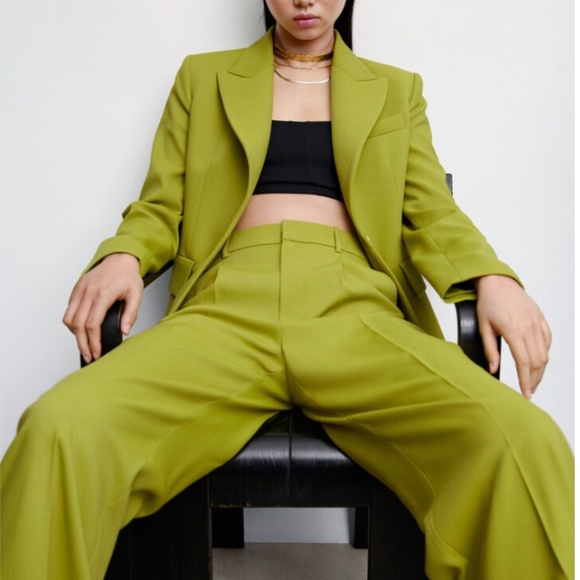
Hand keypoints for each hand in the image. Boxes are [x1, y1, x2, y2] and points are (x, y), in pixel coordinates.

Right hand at [63, 253, 142, 363]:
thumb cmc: (128, 276)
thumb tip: (124, 331)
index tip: (96, 353)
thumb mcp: (136, 294)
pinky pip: (69, 309)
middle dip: (82, 344)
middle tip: (89, 356)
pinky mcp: (77, 289)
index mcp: (103, 294)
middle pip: (77, 324)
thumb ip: (131, 314)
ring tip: (85, 345)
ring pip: (69, 318)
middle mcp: (88, 292)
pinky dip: (72, 322)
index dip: (93, 342)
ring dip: (74, 335)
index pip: (92, 324)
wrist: (119, 258)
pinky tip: (82, 330)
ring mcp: (80, 290)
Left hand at [475, 275, 550, 398]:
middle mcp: (528, 327)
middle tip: (528, 391)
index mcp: (513, 330)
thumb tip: (493, 370)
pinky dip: (544, 353)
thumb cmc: (488, 303)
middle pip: (537, 361)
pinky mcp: (541, 319)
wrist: (498, 282)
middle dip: (534, 379)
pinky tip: (537, 361)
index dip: (525, 380)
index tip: (525, 393)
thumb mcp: (483, 327)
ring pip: (545, 353)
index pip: (523, 362)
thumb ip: (490, 350)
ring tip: (532, 380)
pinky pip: (547, 340)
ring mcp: (537, 322)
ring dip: (540, 370)